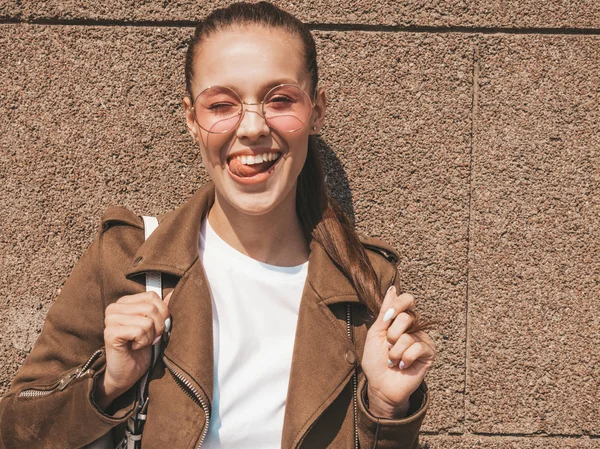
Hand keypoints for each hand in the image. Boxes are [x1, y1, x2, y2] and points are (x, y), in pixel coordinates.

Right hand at [95, 291, 171, 409]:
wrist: (126, 374)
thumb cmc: (141, 350)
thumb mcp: (155, 326)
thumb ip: (161, 310)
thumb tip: (172, 294)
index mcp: (124, 302)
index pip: (152, 296)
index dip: (162, 313)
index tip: (156, 328)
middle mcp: (114, 307)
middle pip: (151, 308)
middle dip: (157, 327)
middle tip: (149, 339)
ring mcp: (110, 319)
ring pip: (147, 321)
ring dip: (149, 337)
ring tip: (140, 343)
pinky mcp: (110, 333)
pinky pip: (139, 331)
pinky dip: (142, 342)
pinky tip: (133, 347)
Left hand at [360, 286, 434, 417]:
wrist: (380, 385)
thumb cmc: (376, 360)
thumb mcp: (376, 332)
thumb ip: (385, 312)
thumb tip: (393, 288)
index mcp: (400, 320)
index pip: (407, 300)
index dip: (397, 305)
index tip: (386, 318)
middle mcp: (414, 327)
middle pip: (406, 317)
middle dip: (391, 335)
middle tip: (388, 346)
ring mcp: (422, 340)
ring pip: (408, 336)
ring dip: (395, 351)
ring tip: (393, 360)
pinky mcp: (428, 354)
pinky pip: (417, 349)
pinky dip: (404, 359)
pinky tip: (402, 365)